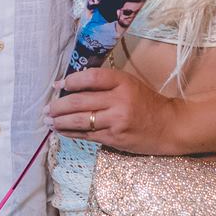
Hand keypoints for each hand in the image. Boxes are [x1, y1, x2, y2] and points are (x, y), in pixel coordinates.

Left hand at [47, 65, 179, 153]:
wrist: (169, 126)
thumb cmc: (147, 103)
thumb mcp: (130, 84)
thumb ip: (106, 84)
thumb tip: (73, 87)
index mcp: (123, 82)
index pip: (90, 78)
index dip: (70, 81)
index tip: (58, 85)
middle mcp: (119, 100)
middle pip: (80, 101)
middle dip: (58, 106)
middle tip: (46, 108)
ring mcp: (116, 121)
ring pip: (80, 120)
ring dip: (60, 121)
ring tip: (49, 121)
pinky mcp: (114, 138)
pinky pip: (87, 135)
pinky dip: (71, 133)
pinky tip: (61, 131)